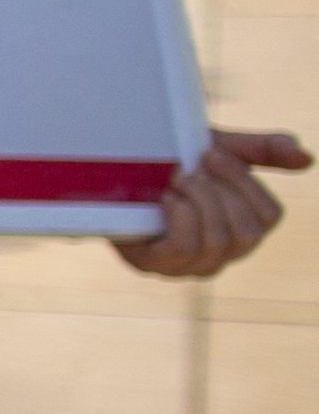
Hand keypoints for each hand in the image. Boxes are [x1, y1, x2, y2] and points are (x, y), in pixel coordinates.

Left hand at [115, 128, 306, 279]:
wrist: (114, 167)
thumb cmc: (171, 159)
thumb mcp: (220, 147)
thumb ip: (263, 150)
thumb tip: (307, 159)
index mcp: (244, 227)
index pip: (269, 217)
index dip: (244, 182)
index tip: (212, 152)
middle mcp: (223, 253)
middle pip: (247, 232)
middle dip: (219, 191)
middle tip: (192, 164)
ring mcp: (190, 265)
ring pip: (217, 241)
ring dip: (198, 201)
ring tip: (177, 179)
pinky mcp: (156, 266)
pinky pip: (183, 247)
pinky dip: (179, 216)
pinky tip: (166, 198)